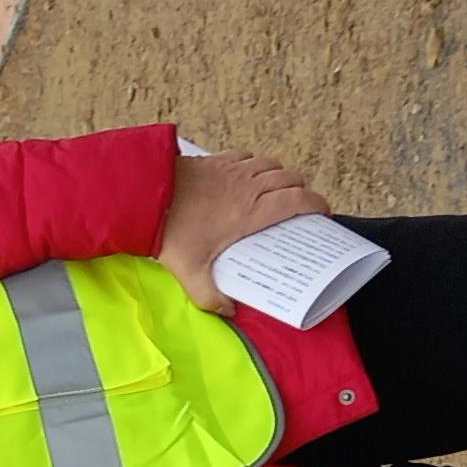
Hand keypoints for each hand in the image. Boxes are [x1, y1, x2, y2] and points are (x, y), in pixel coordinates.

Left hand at [160, 148, 332, 307]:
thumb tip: (228, 311)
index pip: (299, 201)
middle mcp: (249, 186)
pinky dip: (257, 164)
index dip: (317, 205)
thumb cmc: (168, 230)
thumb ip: (209, 296)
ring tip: (278, 192)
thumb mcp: (189, 271)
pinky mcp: (217, 159)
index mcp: (252, 211)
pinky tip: (249, 176)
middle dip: (302, 191)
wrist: (144, 195)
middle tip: (300, 207)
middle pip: (292, 179)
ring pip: (272, 164)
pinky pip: (248, 156)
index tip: (322, 214)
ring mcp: (234, 169)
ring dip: (281, 176)